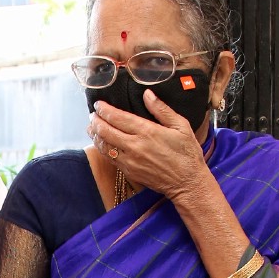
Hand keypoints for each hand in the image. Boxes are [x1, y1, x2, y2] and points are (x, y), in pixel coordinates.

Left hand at [89, 89, 209, 204]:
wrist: (187, 183)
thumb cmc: (187, 154)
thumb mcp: (181, 126)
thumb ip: (162, 109)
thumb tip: (147, 94)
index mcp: (147, 131)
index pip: (117, 117)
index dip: (104, 110)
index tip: (99, 104)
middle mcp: (135, 146)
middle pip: (105, 131)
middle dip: (96, 121)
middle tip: (92, 115)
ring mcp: (130, 161)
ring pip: (104, 146)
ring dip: (95, 135)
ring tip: (91, 127)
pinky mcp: (129, 172)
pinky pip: (110, 158)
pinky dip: (102, 149)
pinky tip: (101, 143)